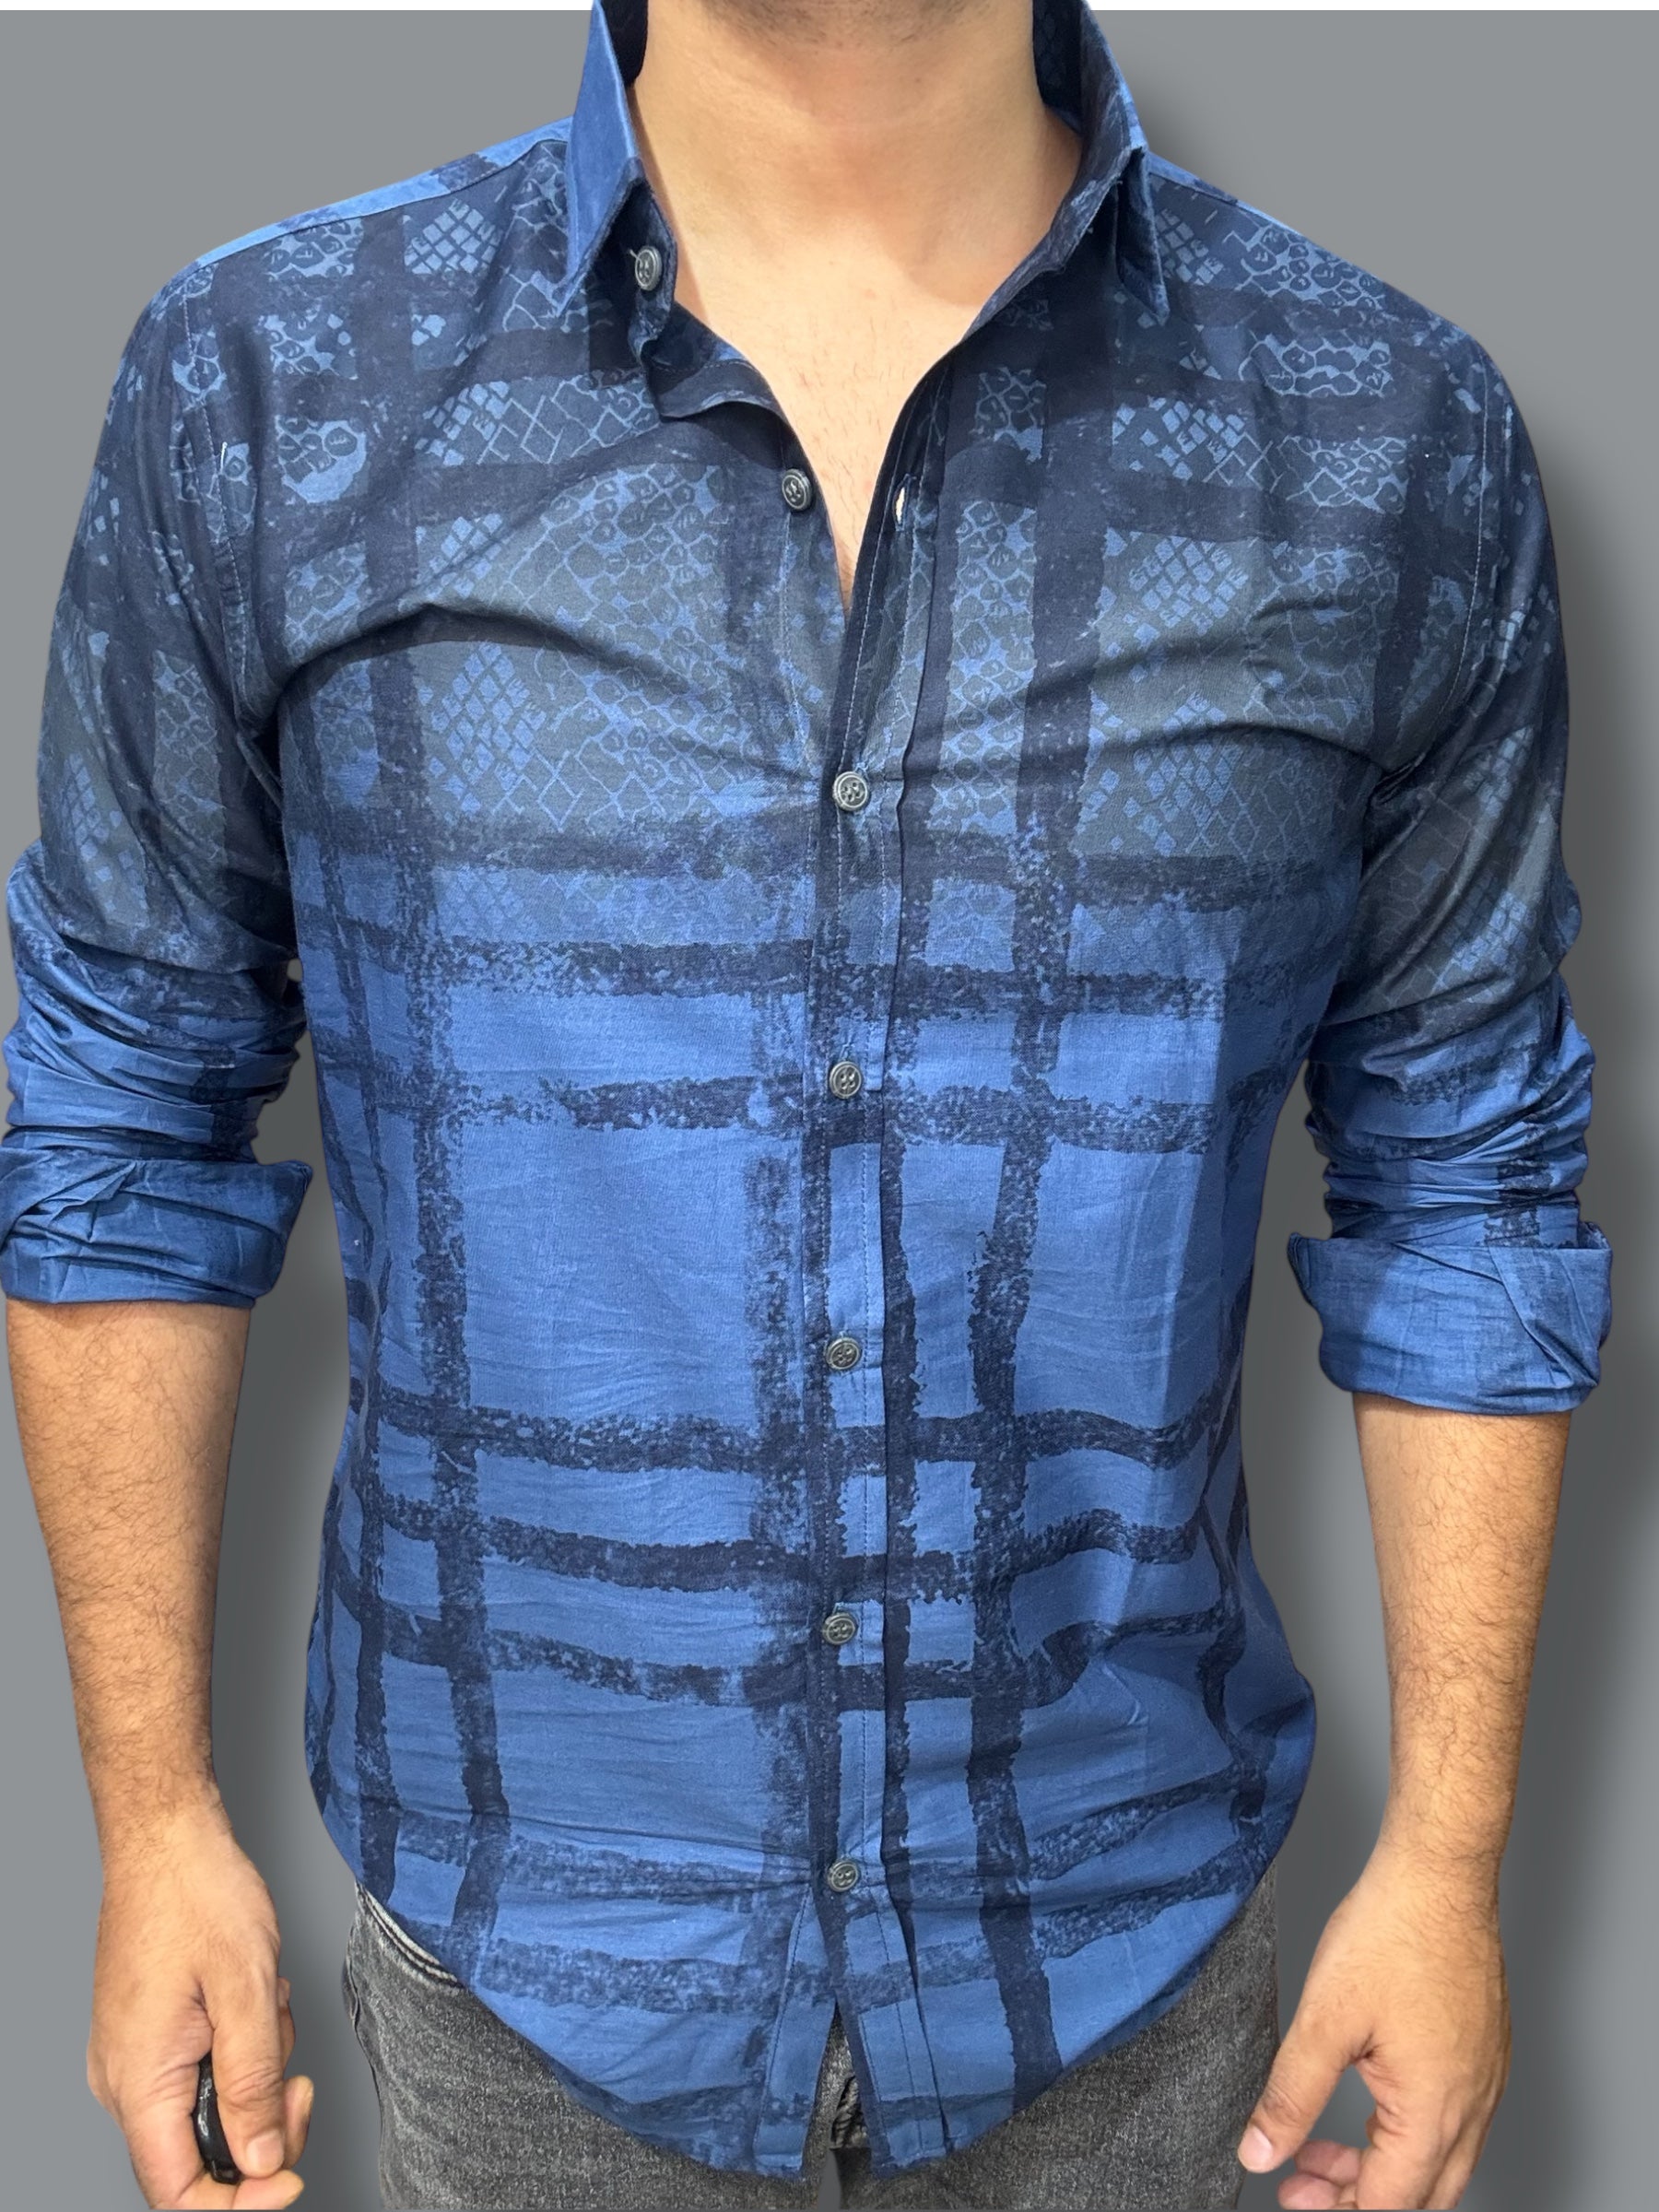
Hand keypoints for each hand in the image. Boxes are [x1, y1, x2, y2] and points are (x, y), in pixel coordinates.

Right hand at [88, 1799, 313, 2208]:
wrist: (167, 1837)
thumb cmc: (199, 1893)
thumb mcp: (247, 1989)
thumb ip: (254, 2084)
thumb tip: (263, 2161)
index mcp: (140, 2082)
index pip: (179, 2193)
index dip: (240, 2203)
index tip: (290, 2176)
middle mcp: (125, 2081)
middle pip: (198, 2157)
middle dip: (261, 2124)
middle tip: (299, 2082)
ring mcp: (134, 2057)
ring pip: (207, 2109)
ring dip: (255, 2073)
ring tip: (270, 2008)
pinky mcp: (149, 2034)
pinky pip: (201, 2071)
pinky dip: (239, 2047)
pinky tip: (252, 1998)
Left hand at [1235, 1841, 1510, 2208]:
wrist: (1440, 1874)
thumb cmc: (1393, 1932)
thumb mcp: (1323, 2020)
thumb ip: (1291, 2096)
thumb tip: (1260, 2154)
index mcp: (1435, 2110)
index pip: (1390, 2203)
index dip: (1336, 2211)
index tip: (1290, 2198)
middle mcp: (1473, 2105)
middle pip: (1421, 2194)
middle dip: (1357, 2199)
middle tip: (1301, 2183)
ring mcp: (1485, 2079)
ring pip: (1438, 2160)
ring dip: (1380, 2167)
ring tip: (1320, 2148)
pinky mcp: (1483, 2052)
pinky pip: (1451, 2120)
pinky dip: (1405, 2132)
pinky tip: (1366, 2107)